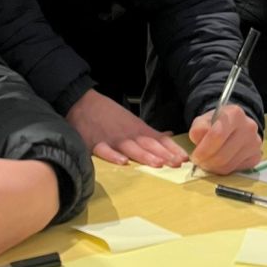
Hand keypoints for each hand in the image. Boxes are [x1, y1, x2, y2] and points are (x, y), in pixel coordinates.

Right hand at [66, 89, 187, 166]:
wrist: (82, 102)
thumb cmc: (108, 114)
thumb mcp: (132, 120)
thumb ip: (150, 131)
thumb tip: (169, 135)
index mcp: (138, 129)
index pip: (158, 140)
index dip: (171, 149)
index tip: (184, 158)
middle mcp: (128, 135)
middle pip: (148, 145)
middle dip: (163, 154)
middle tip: (177, 163)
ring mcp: (112, 139)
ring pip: (130, 148)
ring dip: (144, 155)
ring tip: (157, 163)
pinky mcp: (95, 143)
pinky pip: (104, 151)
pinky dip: (113, 156)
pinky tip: (122, 162)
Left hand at [189, 105, 262, 174]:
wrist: (235, 126)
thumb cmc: (217, 123)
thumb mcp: (204, 120)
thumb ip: (198, 128)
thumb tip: (197, 138)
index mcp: (235, 114)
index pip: (218, 135)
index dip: (204, 149)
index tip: (195, 155)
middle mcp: (249, 127)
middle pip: (223, 154)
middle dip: (206, 161)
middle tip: (198, 161)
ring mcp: (255, 143)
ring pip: (228, 165)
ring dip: (213, 167)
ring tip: (207, 162)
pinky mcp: (256, 156)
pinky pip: (235, 170)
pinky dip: (223, 170)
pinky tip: (219, 163)